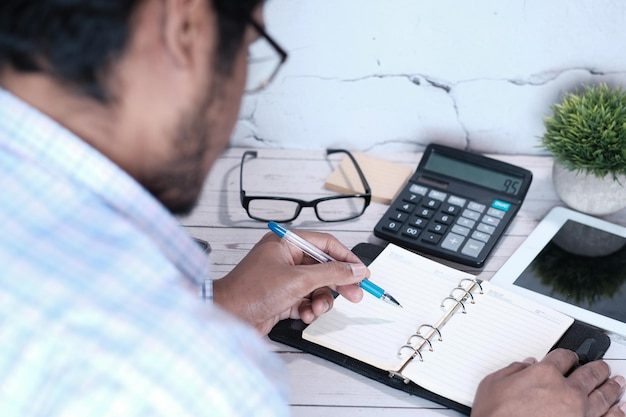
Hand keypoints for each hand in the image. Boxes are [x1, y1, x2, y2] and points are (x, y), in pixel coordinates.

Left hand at [213, 230, 365, 334]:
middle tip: (355, 294)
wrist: (227, 317)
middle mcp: (285, 258)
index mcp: (286, 243)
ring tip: (317, 309)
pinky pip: (306, 300)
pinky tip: (305, 315)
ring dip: (322, 300)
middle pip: (323, 267)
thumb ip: (331, 273)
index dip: (346, 258)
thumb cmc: (250, 292)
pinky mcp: (282, 297)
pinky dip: (310, 308)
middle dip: (338, 283)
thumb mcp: (298, 280)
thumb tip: (355, 269)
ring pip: (316, 286)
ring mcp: (283, 278)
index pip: (325, 244)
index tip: (362, 271)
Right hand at [471, 348, 625, 416]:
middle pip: (589, 374)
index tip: (570, 357)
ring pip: (603, 396)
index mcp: (544, 374)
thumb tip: (525, 366)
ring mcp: (578, 413)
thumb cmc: (495, 416)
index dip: (568, 355)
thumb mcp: (493, 383)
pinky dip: (615, 413)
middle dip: (597, 369)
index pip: (563, 357)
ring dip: (611, 388)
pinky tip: (618, 410)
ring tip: (616, 384)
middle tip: (602, 367)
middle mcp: (566, 391)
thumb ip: (513, 370)